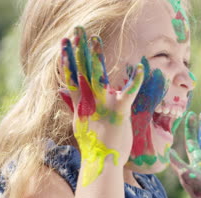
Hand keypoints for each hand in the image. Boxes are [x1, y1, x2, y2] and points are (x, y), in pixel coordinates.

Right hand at [59, 27, 143, 186]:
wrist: (102, 163)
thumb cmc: (93, 145)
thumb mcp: (79, 123)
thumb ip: (71, 105)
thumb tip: (59, 92)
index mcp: (80, 104)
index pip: (70, 77)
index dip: (67, 59)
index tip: (64, 44)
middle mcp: (89, 101)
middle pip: (81, 71)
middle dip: (78, 50)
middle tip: (76, 32)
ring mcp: (104, 105)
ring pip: (98, 75)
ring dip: (96, 56)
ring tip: (95, 40)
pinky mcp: (120, 111)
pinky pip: (129, 91)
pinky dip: (136, 79)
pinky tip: (141, 68)